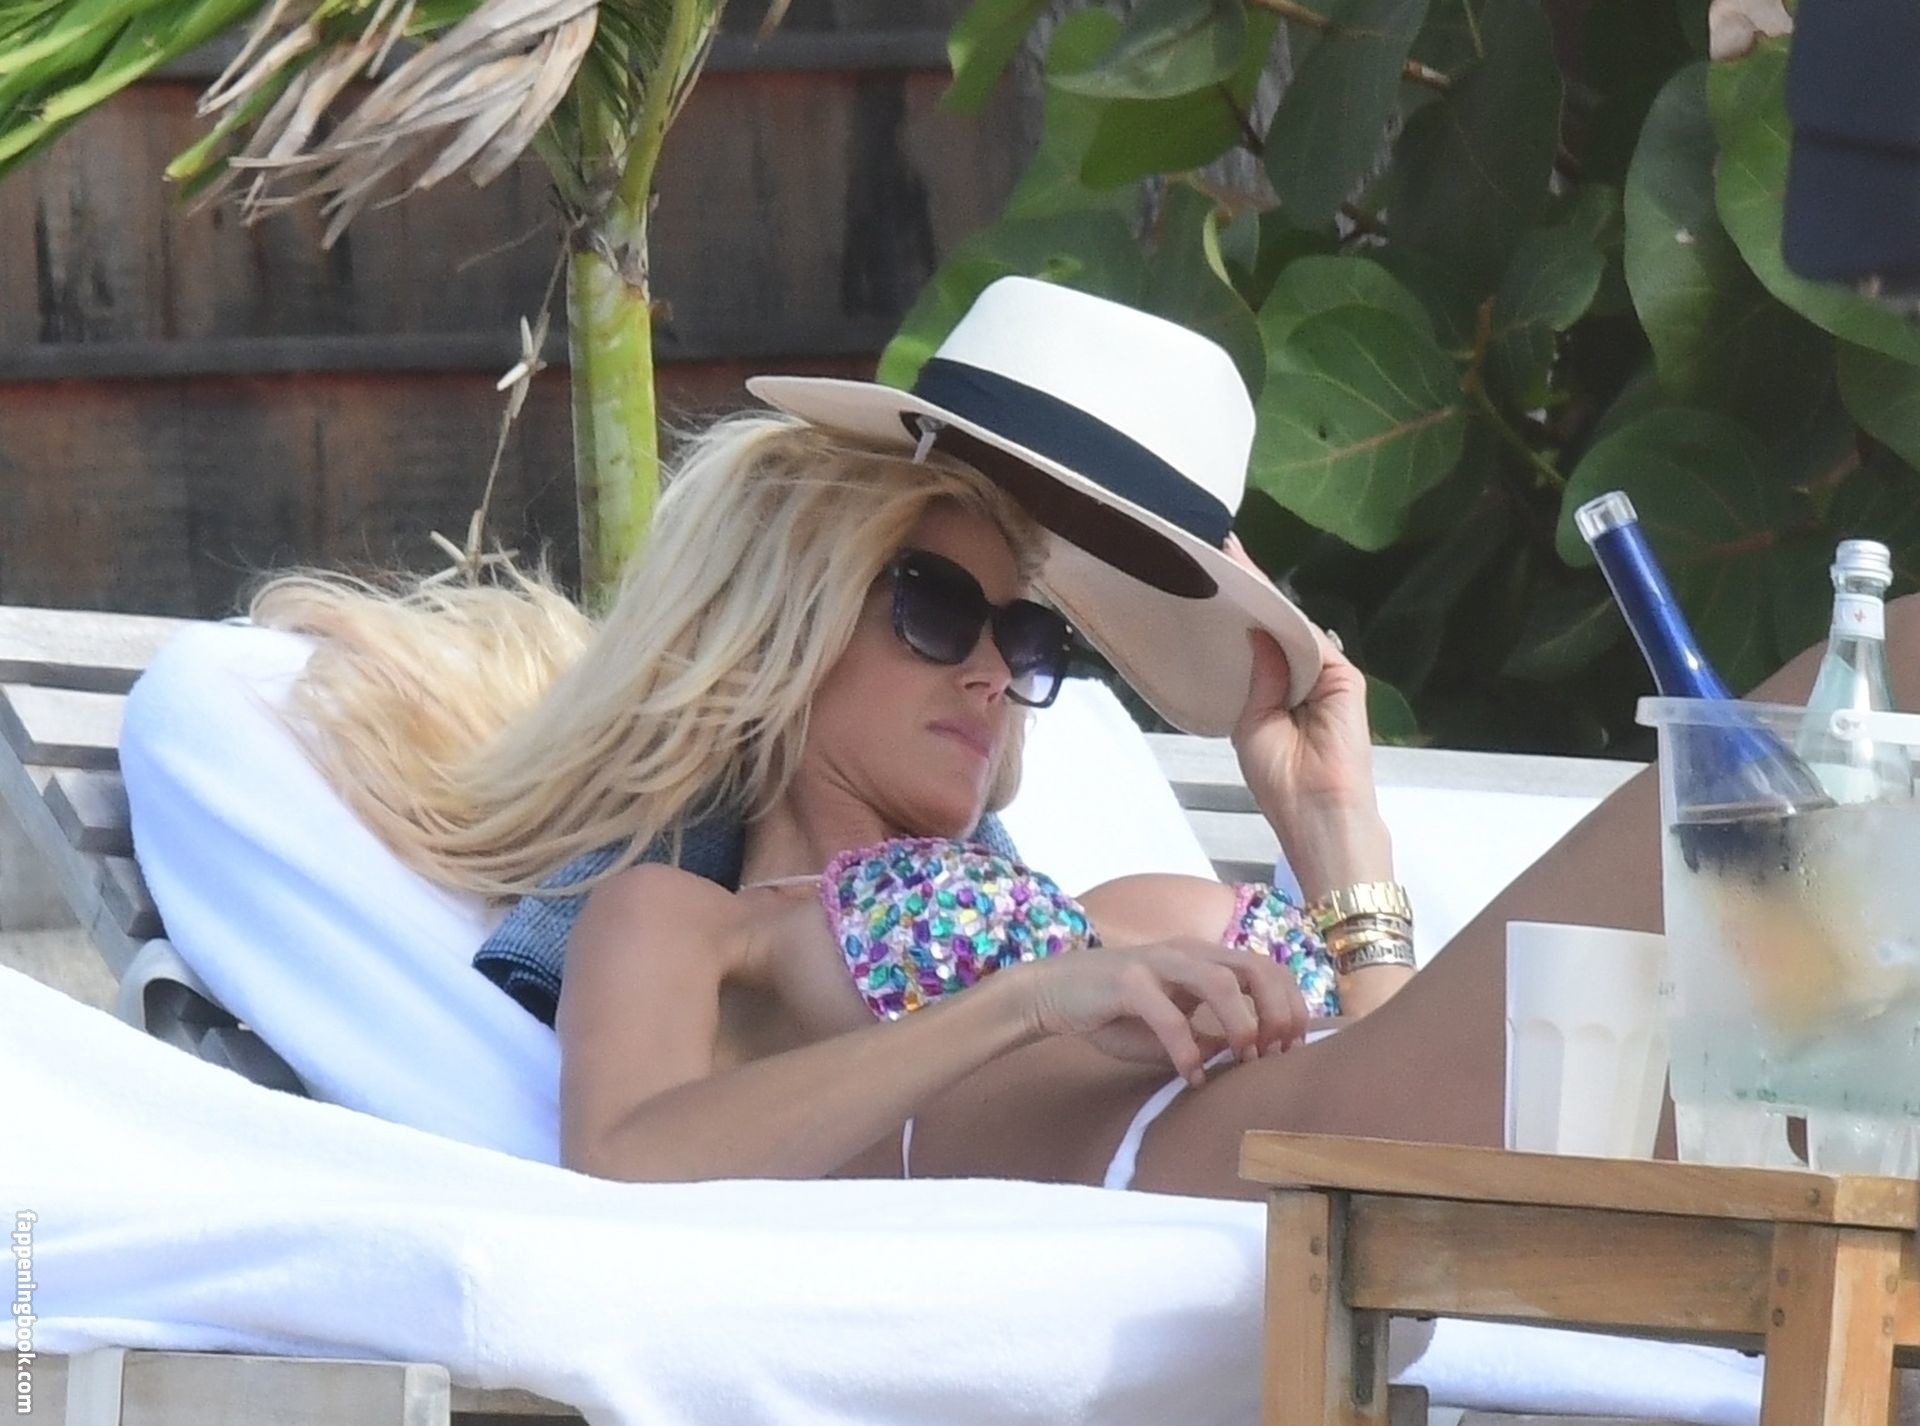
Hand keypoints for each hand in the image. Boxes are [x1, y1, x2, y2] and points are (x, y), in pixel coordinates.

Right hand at [1013, 940, 1307, 1087]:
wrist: (1052, 993)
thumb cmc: (1115, 1012)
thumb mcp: (1171, 1025)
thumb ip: (1206, 1036)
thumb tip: (1243, 1060)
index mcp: (1205, 957)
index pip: (1268, 969)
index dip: (1289, 1006)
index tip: (1291, 1048)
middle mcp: (1189, 952)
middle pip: (1256, 968)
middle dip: (1278, 1011)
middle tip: (1276, 1053)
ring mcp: (1158, 962)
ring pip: (1220, 982)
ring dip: (1242, 1023)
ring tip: (1244, 1059)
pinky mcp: (1128, 980)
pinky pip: (1169, 1015)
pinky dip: (1186, 1049)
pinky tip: (1191, 1076)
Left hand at [1224, 536, 1374, 810]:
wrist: (1317, 812)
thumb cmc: (1280, 781)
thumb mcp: (1252, 723)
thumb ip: (1256, 677)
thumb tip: (1255, 631)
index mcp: (1278, 693)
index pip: (1260, 642)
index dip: (1241, 610)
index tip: (1216, 572)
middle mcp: (1303, 679)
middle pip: (1277, 627)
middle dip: (1252, 590)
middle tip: (1221, 548)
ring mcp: (1327, 676)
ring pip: (1294, 627)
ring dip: (1265, 594)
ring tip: (1232, 557)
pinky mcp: (1345, 678)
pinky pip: (1312, 640)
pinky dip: (1286, 616)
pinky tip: (1259, 589)